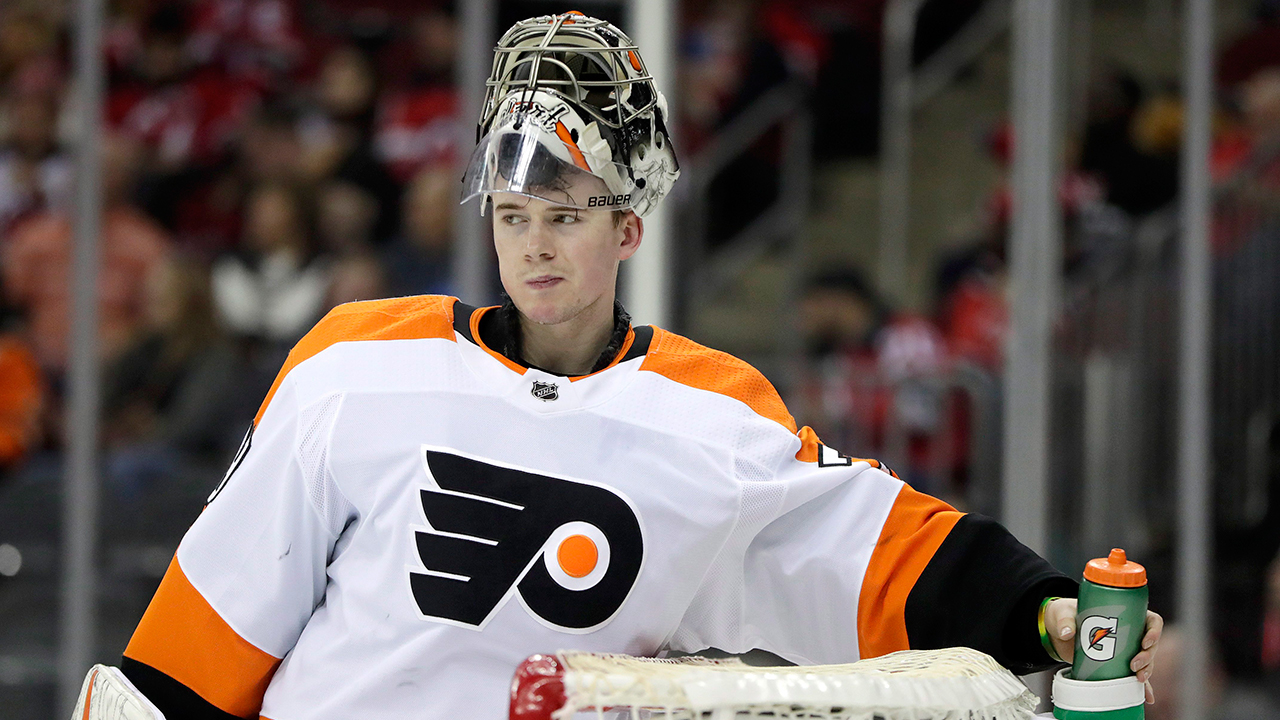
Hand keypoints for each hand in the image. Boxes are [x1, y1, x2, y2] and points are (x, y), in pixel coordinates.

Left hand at [1044, 598, 1164, 703]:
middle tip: (1134, 665)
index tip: (1145, 642)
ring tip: (1137, 678)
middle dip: (1148, 656)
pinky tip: (1146, 697)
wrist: (1057, 632)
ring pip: (1146, 661)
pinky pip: (1134, 675)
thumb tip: (1067, 633)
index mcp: (1125, 614)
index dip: (1154, 632)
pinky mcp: (1118, 664)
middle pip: (1150, 644)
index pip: (1151, 621)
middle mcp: (1130, 632)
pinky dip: (1143, 686)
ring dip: (1147, 670)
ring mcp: (1126, 649)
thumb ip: (1064, 621)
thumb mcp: (1063, 613)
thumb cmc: (1065, 614)